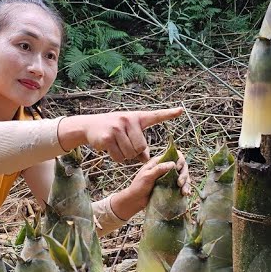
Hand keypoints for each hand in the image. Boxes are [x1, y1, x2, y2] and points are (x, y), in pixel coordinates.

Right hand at [58, 108, 184, 162]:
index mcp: (137, 118)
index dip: (168, 114)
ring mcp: (117, 128)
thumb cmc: (114, 130)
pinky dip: (117, 158)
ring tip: (118, 146)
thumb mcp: (128, 132)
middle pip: (141, 148)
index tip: (181, 111)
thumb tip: (147, 160)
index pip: (155, 116)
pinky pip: (119, 157)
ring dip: (125, 156)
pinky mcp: (107, 138)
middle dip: (135, 153)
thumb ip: (140, 144)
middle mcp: (128, 120)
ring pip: (130, 154)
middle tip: (126, 147)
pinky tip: (111, 149)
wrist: (90, 125)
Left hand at [108, 151, 190, 219]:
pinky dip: (186, 189)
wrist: (135, 201)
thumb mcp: (147, 176)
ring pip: (183, 176)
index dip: (179, 159)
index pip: (174, 155)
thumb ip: (159, 169)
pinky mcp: (171, 187)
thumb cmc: (138, 187)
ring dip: (186, 183)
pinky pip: (182, 186)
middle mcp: (166, 168)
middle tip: (180, 183)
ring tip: (184, 192)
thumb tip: (173, 164)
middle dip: (184, 174)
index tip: (178, 167)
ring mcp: (170, 178)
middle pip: (182, 166)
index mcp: (159, 162)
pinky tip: (186, 194)